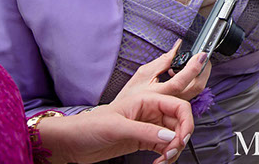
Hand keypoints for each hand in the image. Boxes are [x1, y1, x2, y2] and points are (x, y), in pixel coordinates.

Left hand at [38, 92, 194, 163]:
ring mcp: (148, 127)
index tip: (181, 140)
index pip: (179, 107)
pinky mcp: (144, 140)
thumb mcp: (117, 127)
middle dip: (180, 139)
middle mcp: (151, 112)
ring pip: (173, 137)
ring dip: (173, 150)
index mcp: (147, 100)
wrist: (72, 142)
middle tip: (171, 153)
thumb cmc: (89, 126)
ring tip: (163, 160)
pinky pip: (164, 147)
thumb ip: (145, 132)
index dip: (186, 123)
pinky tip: (159, 161)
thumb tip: (170, 137)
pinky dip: (166, 155)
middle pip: (179, 123)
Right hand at [117, 39, 210, 102]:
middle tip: (203, 58)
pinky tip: (185, 77)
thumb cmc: (130, 98)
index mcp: (159, 92)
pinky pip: (193, 95)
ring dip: (200, 76)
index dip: (194, 66)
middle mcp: (170, 101)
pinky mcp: (178, 108)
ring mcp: (176, 106)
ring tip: (193, 65)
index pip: (180, 81)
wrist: (125, 120)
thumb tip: (177, 48)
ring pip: (197, 92)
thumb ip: (162, 61)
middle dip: (204, 70)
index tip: (201, 55)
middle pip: (197, 87)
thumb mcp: (143, 75)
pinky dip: (194, 82)